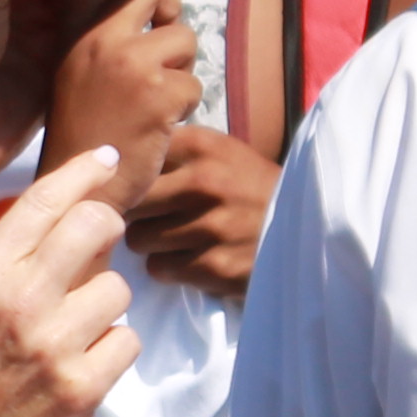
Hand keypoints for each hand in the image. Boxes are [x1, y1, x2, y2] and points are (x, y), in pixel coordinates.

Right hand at [0, 155, 139, 416]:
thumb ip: (4, 259)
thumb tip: (61, 217)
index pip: (44, 200)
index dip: (83, 172)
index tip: (105, 159)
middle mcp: (19, 300)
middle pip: (96, 227)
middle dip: (107, 227)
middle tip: (102, 243)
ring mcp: (54, 345)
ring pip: (118, 289)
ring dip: (105, 305)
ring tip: (76, 329)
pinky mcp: (82, 388)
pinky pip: (127, 341)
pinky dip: (112, 351)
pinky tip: (84, 364)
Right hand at [48, 0, 201, 214]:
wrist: (79, 189)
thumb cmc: (82, 133)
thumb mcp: (73, 73)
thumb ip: (98, 36)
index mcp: (74, 34)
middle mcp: (99, 40)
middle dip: (169, 14)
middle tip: (164, 47)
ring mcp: (130, 64)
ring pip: (185, 39)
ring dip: (182, 69)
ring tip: (156, 98)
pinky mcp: (159, 94)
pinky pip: (194, 84)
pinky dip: (185, 107)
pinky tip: (159, 125)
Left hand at [121, 125, 279, 298]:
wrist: (307, 227)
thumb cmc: (250, 187)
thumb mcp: (219, 152)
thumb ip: (173, 151)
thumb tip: (109, 159)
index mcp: (202, 147)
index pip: (135, 161)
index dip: (126, 178)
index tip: (127, 188)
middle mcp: (205, 182)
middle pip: (130, 203)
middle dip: (133, 214)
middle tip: (146, 220)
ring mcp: (211, 226)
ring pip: (140, 240)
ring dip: (150, 244)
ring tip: (172, 239)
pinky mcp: (216, 266)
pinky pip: (161, 269)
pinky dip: (170, 268)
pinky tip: (190, 258)